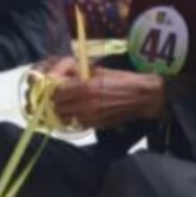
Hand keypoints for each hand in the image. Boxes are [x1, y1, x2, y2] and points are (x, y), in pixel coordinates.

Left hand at [52, 68, 166, 130]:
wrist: (141, 96)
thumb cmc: (121, 80)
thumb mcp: (98, 70)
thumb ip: (77, 73)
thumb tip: (59, 74)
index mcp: (85, 87)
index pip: (57, 92)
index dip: (54, 88)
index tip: (57, 85)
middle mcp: (85, 104)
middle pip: (57, 106)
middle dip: (57, 100)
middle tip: (62, 94)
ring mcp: (90, 117)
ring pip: (65, 117)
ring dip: (64, 110)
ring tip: (70, 103)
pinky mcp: (96, 125)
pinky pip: (77, 123)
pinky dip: (75, 117)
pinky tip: (82, 110)